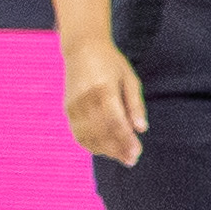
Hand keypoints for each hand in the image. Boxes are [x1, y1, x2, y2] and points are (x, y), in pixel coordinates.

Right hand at [64, 37, 147, 166]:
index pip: (115, 121)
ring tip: (121, 156)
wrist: (82, 49)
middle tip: (132, 160)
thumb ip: (135, 105)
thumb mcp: (130, 79)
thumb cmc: (112, 63)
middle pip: (101, 131)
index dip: (125, 140)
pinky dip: (90, 144)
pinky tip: (104, 149)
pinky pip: (78, 133)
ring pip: (88, 135)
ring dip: (105, 149)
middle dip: (117, 149)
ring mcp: (73, 104)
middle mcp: (85, 98)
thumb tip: (142, 129)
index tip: (137, 153)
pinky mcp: (67, 109)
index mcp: (103, 88)